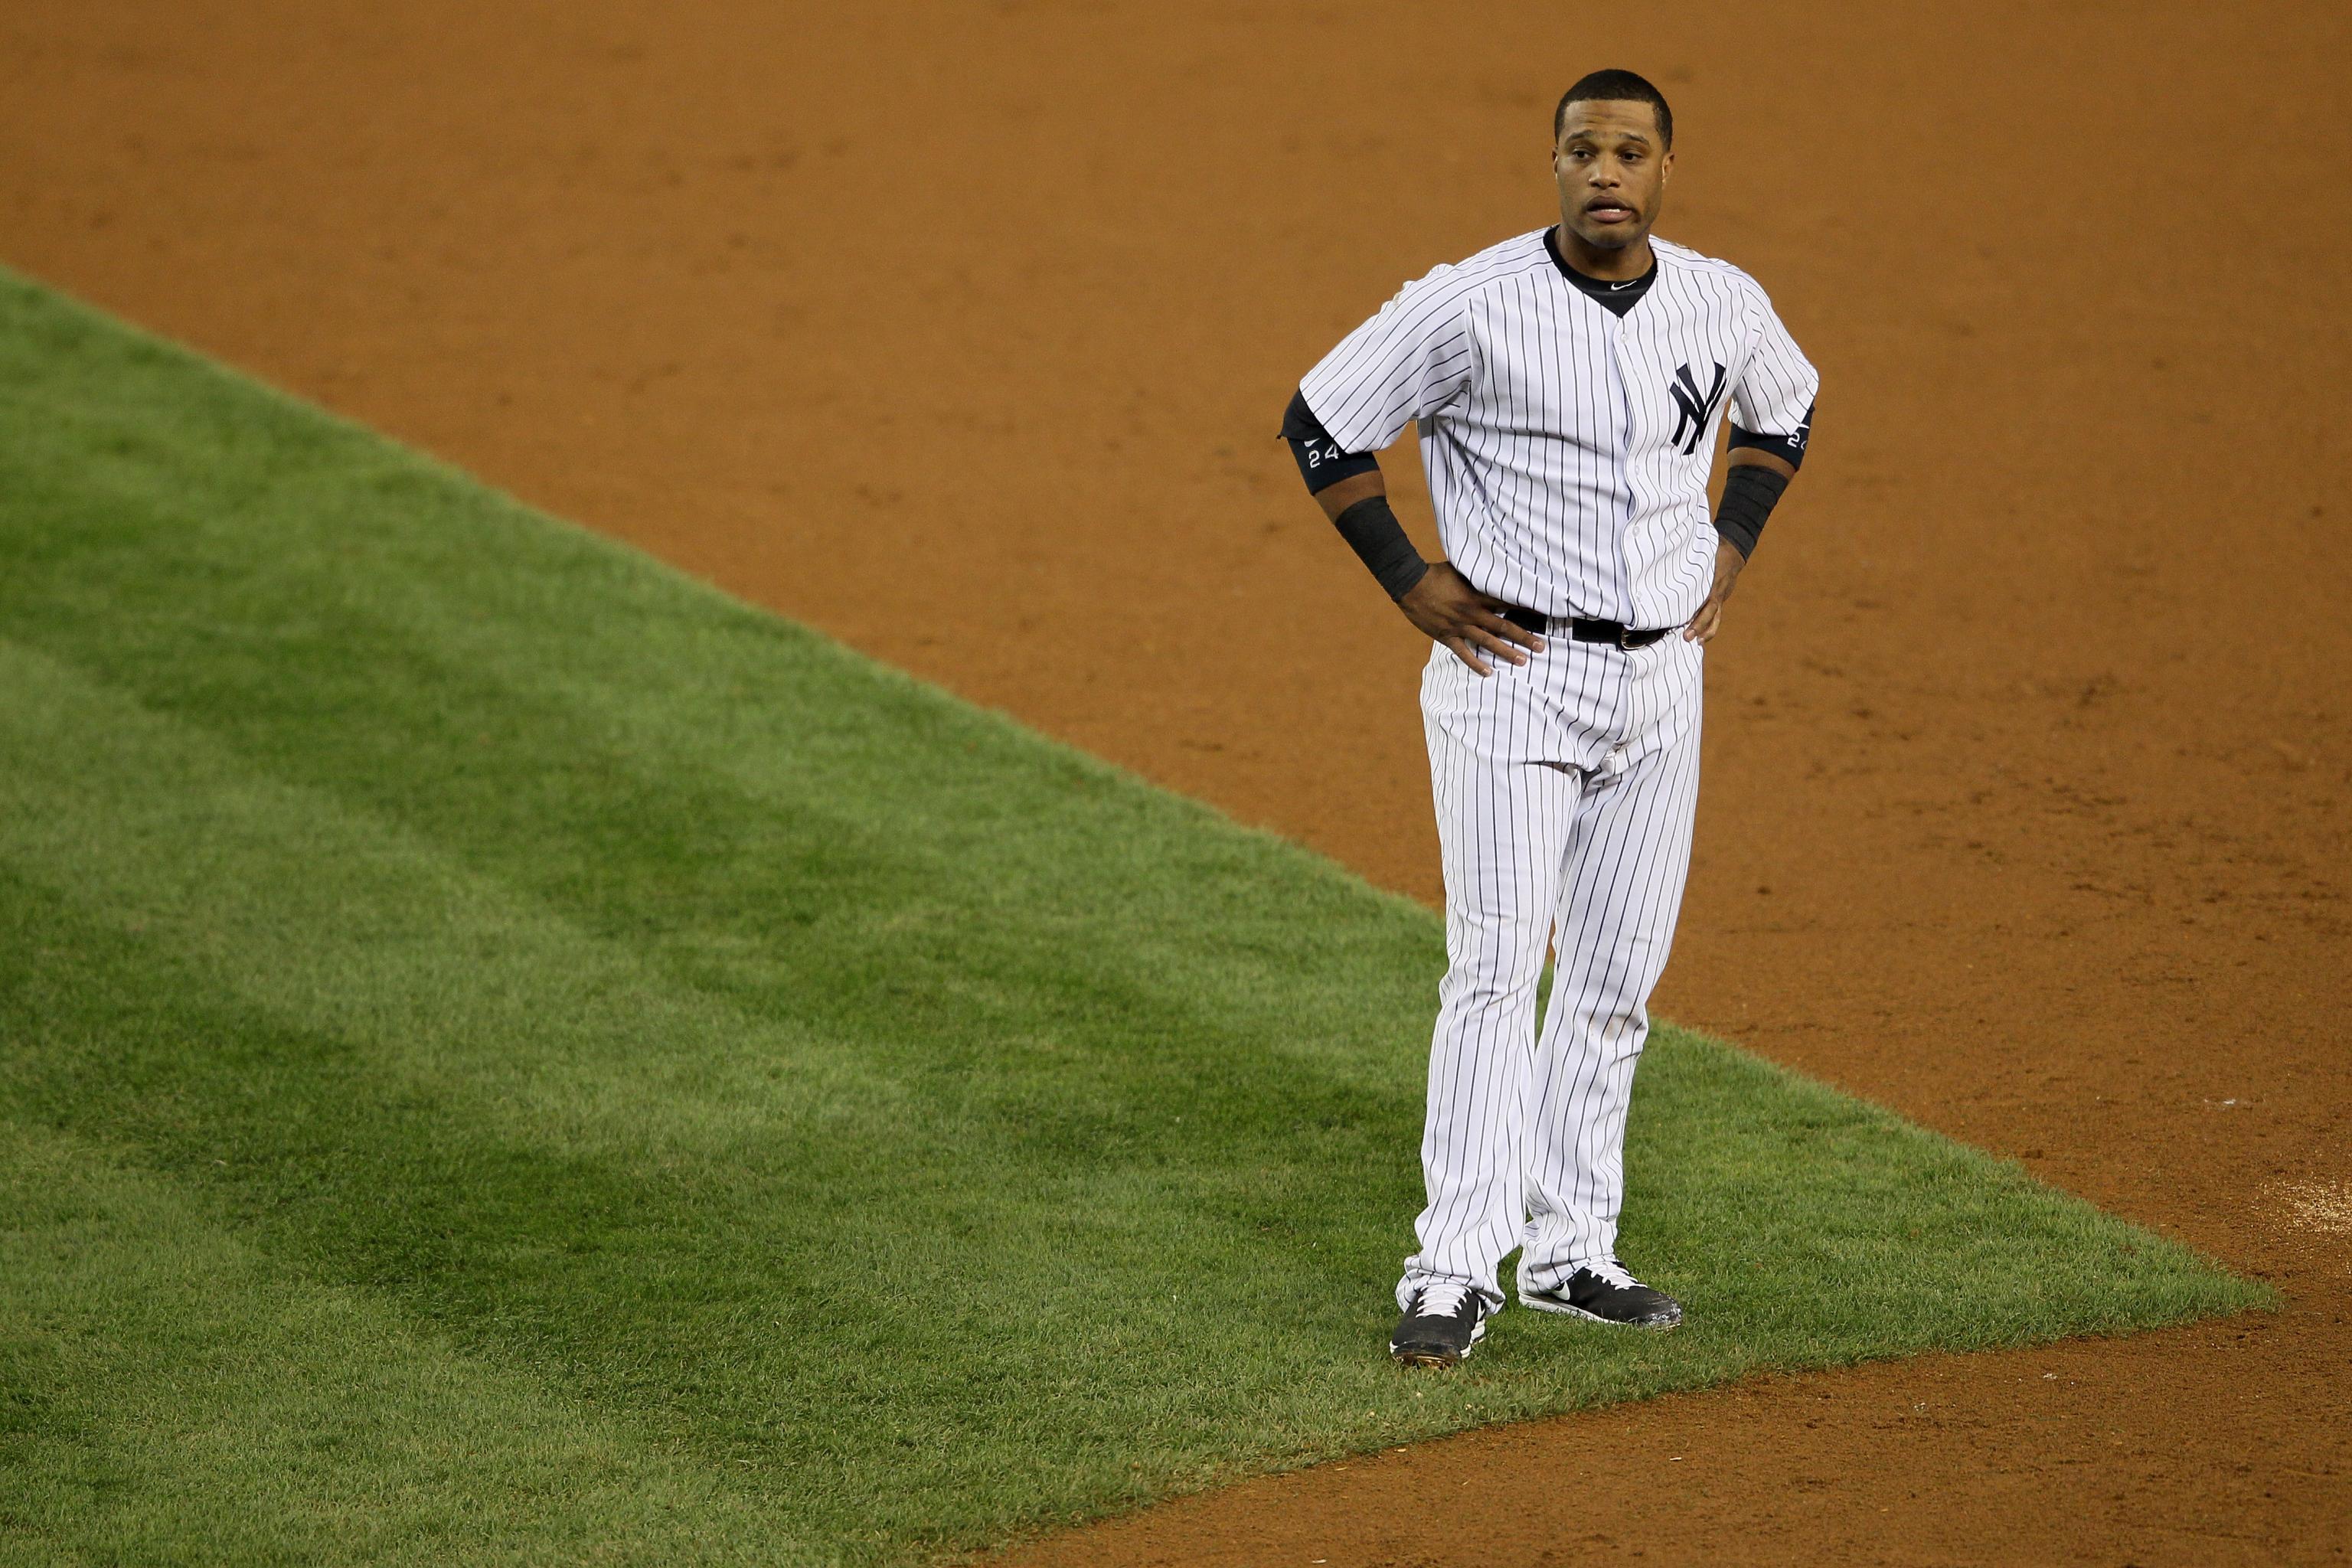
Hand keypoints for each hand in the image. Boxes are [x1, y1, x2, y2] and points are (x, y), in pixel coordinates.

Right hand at [1398, 562, 1544, 675]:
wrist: (1409, 584)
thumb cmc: (1435, 573)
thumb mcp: (1460, 570)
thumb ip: (1477, 576)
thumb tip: (1494, 572)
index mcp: (1477, 595)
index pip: (1508, 603)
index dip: (1526, 609)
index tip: (1543, 615)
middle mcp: (1472, 612)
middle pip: (1503, 626)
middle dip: (1524, 637)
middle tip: (1541, 647)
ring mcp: (1459, 626)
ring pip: (1488, 642)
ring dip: (1506, 652)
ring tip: (1522, 661)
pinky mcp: (1447, 636)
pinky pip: (1464, 652)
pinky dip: (1476, 663)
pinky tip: (1488, 672)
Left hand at [1681, 541, 1747, 644]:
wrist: (1732, 554)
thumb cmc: (1712, 550)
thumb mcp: (1700, 549)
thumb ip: (1686, 555)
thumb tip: (1668, 551)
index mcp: (1711, 576)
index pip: (1702, 591)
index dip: (1694, 602)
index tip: (1681, 612)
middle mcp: (1716, 589)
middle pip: (1709, 608)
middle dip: (1699, 622)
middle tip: (1687, 634)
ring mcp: (1719, 597)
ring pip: (1714, 616)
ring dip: (1705, 630)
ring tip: (1696, 642)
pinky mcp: (1719, 601)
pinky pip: (1716, 617)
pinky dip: (1709, 629)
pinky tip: (1701, 640)